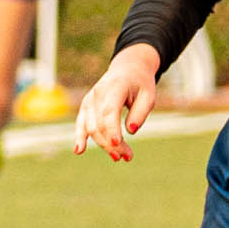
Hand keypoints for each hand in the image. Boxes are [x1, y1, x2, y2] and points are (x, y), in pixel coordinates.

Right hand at [75, 46, 160, 160]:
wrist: (127, 69)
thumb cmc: (140, 84)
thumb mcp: (149, 95)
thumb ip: (141, 112)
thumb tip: (130, 130)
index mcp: (115, 87)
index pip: (109, 110)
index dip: (112, 129)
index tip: (118, 144)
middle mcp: (98, 93)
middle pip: (99, 123)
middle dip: (112, 143)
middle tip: (128, 157)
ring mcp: (89, 100)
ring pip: (90, 127)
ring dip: (103, 145)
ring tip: (118, 158)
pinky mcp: (86, 107)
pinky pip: (81, 124)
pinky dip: (79, 137)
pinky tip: (79, 150)